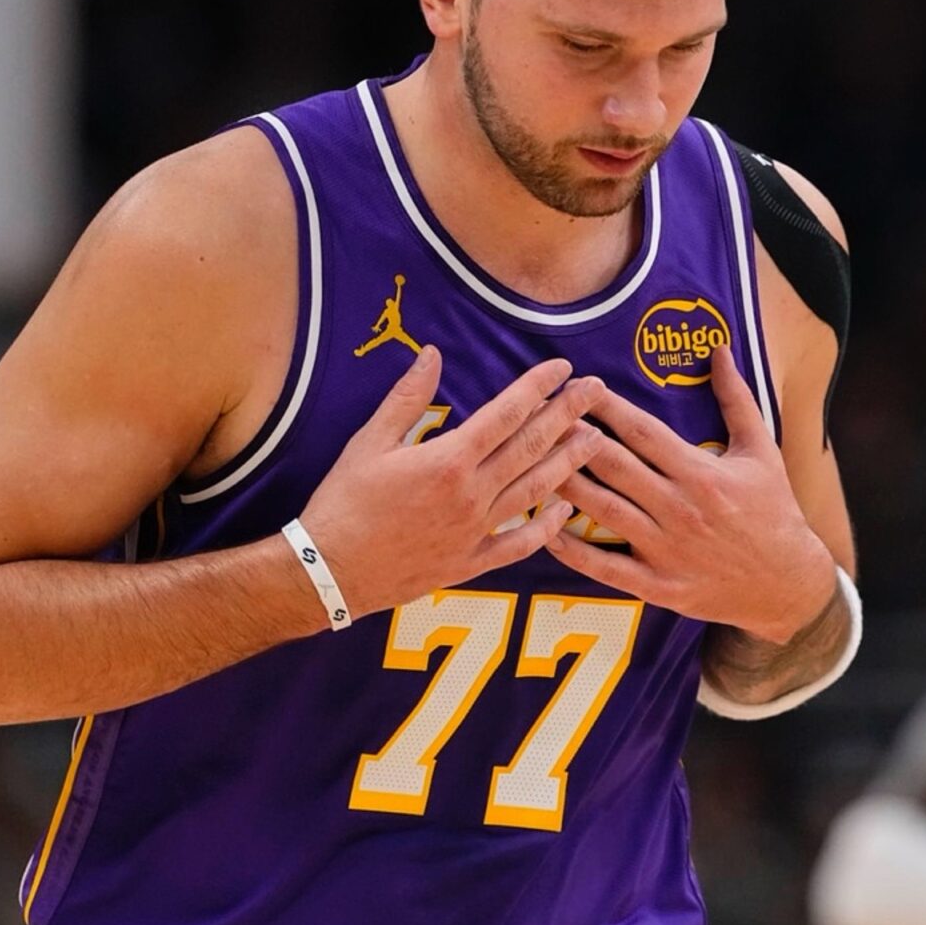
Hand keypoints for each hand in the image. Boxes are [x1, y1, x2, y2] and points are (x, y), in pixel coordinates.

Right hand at [299, 346, 605, 616]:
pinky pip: (519, 544)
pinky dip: (545, 527)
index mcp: (448, 459)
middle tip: (597, 391)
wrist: (328, 571)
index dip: (538, 388)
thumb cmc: (343, 502)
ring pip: (534, 491)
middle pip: (531, 447)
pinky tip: (564, 510)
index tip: (563, 368)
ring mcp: (475, 531)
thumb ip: (406, 397)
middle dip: (568, 415)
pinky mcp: (470, 563)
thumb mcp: (369, 441)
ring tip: (595, 438)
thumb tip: (432, 353)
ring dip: (568, 462)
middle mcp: (471, 494)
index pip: (506, 414)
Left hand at [544, 345, 835, 642]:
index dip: (607, 408)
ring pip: (603, 512)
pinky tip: (547, 530)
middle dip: (574, 438)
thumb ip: (735, 399)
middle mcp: (680, 509)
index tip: (578, 386)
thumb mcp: (762, 450)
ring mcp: (667, 550)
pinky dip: (575, 551)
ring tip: (533, 463)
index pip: (642, 432)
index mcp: (701, 473)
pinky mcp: (659, 586)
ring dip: (566, 485)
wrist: (788, 584)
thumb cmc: (774, 510)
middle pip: (614, 467)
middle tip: (541, 416)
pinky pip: (607, 568)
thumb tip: (718, 348)